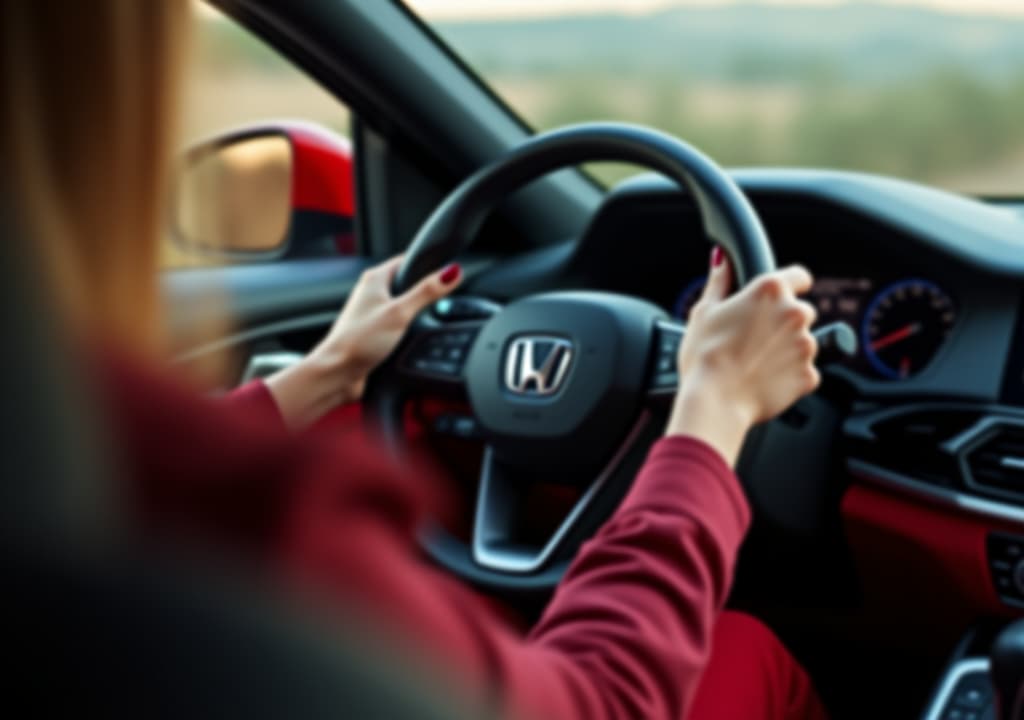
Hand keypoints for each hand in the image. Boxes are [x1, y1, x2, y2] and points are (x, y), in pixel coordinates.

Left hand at [266, 255, 461, 429]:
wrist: (337, 373)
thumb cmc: (358, 341)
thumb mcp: (400, 312)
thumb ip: (427, 292)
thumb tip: (451, 273)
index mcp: (375, 278)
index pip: (406, 260)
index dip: (427, 263)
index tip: (446, 269)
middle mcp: (371, 293)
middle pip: (406, 283)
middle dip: (424, 290)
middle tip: (442, 296)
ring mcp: (372, 314)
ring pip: (402, 305)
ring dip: (416, 312)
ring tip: (429, 317)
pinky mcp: (374, 333)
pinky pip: (397, 324)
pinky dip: (408, 328)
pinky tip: (415, 336)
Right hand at [666, 248, 819, 465]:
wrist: (714, 403)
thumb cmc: (704, 357)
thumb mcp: (704, 311)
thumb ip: (720, 281)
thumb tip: (722, 260)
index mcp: (770, 291)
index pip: (799, 276)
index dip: (788, 285)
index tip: (777, 297)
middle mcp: (795, 314)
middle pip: (800, 311)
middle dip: (782, 322)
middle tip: (754, 338)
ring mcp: (806, 346)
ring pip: (803, 342)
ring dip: (786, 349)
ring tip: (755, 363)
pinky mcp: (809, 376)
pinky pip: (803, 372)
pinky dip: (789, 376)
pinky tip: (763, 380)